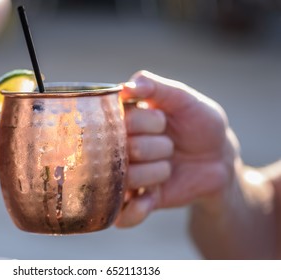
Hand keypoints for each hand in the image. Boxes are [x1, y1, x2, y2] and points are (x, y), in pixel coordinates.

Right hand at [115, 70, 238, 226]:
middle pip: (123, 150)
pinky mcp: (141, 200)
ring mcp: (128, 175)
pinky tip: (149, 199)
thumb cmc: (200, 123)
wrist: (218, 159)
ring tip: (169, 166)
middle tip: (170, 144)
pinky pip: (126, 214)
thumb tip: (125, 86)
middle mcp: (120, 148)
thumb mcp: (184, 99)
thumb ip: (156, 87)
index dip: (148, 122)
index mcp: (125, 121)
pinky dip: (135, 210)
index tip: (164, 121)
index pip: (121, 121)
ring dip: (157, 171)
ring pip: (127, 178)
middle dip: (157, 146)